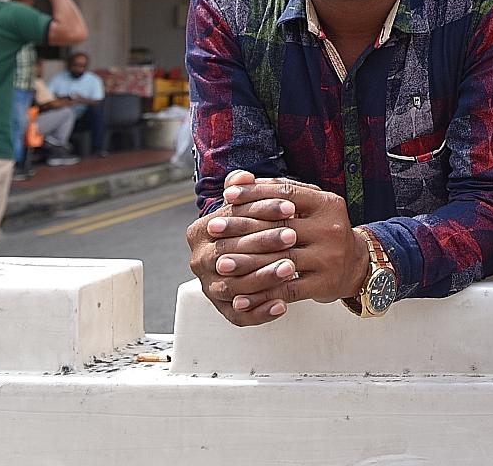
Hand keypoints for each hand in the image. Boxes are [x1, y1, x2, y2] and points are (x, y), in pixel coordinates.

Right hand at [186, 170, 296, 325]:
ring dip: (263, 278)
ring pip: (235, 286)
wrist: (256, 255)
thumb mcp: (250, 204)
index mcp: (200, 232)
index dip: (262, 212)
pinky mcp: (223, 309)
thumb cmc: (255, 225)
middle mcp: (198, 262)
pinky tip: (282, 305)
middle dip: (264, 244)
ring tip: (291, 269)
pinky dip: (260, 312)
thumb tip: (243, 176)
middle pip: (230, 254)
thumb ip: (247, 190)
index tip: (291, 208)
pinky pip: (239, 316)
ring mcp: (209, 287)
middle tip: (294, 237)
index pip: (231, 221)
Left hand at [215, 176, 366, 313]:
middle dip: (242, 228)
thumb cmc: (321, 231)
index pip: (287, 194)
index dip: (255, 193)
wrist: (355, 265)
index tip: (227, 197)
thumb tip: (235, 179)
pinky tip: (240, 298)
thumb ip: (274, 190)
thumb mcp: (305, 206)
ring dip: (246, 264)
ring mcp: (330, 257)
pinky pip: (287, 290)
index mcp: (326, 203)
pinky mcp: (325, 283)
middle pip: (280, 227)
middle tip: (213, 228)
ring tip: (220, 264)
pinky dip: (261, 296)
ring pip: (281, 260)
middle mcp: (331, 228)